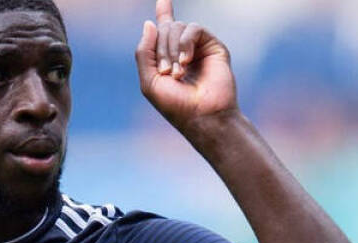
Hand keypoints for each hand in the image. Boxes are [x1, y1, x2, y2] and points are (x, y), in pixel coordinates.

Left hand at [135, 0, 237, 133]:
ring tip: (177, 72)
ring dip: (171, 49)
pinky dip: (185, 43)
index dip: (163, 12)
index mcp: (166, 58)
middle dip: (160, 49)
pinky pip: (193, 29)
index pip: (162, 30)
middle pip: (163, 29)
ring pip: (176, 27)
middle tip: (166, 73)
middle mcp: (182, 50)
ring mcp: (198, 47)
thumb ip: (144, 52)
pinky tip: (186, 61)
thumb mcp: (149, 80)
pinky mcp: (213, 45)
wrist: (202, 116)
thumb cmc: (175, 104)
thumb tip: (150, 22)